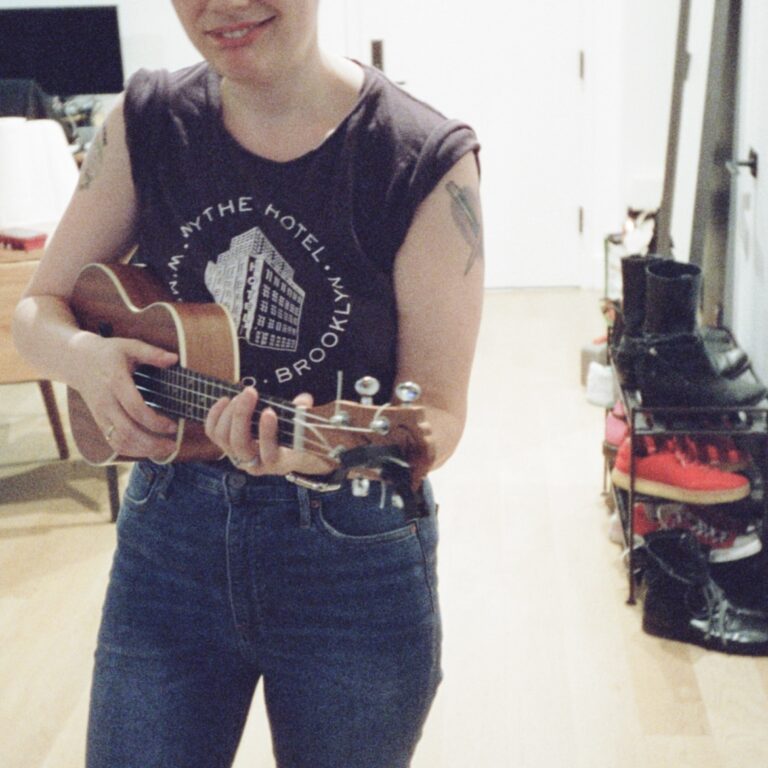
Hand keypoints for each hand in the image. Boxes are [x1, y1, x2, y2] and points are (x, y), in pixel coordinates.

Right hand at [71, 332, 178, 458]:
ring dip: (143, 451)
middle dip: (152, 444)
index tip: (172, 426)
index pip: (135, 408)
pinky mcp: (99, 422)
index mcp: (115, 382)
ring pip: (119, 441)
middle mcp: (106, 402)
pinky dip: (131, 451)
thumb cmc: (108, 353)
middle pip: (127, 431)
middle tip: (173, 445)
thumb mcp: (129, 346)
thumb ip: (152, 353)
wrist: (76, 361)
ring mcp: (100, 415)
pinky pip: (114, 443)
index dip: (155, 421)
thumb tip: (174, 359)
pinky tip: (149, 450)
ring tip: (165, 450)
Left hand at [205, 387, 336, 475]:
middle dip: (242, 415)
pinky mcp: (226, 448)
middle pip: (240, 444)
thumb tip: (304, 400)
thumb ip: (304, 416)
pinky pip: (213, 433)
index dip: (267, 433)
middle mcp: (254, 464)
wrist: (282, 455)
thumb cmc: (294, 440)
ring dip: (230, 413)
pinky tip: (225, 400)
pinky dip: (215, 415)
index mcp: (278, 463)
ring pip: (224, 438)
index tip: (269, 411)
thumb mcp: (304, 431)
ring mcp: (237, 457)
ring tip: (242, 395)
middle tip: (251, 392)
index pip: (269, 453)